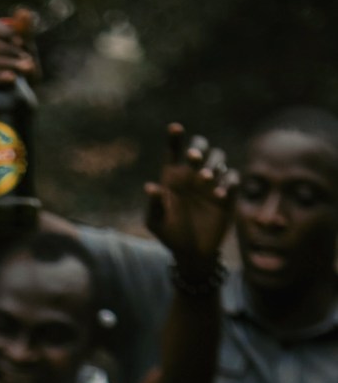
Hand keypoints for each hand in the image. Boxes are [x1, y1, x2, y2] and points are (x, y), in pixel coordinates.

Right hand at [0, 9, 38, 89]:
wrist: (18, 108)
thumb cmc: (22, 78)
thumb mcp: (28, 53)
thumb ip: (25, 32)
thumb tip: (22, 10)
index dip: (1, 30)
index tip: (20, 42)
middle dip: (9, 50)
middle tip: (29, 61)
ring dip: (8, 62)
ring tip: (27, 69)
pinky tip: (12, 79)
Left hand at [144, 124, 237, 273]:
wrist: (191, 253)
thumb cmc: (170, 234)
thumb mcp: (157, 222)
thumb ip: (154, 204)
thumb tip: (150, 187)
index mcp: (174, 177)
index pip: (174, 152)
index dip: (175, 138)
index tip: (175, 129)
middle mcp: (194, 175)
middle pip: (201, 148)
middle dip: (199, 148)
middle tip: (193, 158)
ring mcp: (212, 183)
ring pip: (218, 159)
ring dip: (213, 165)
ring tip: (205, 180)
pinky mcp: (227, 195)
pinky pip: (232, 180)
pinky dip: (228, 183)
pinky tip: (218, 195)